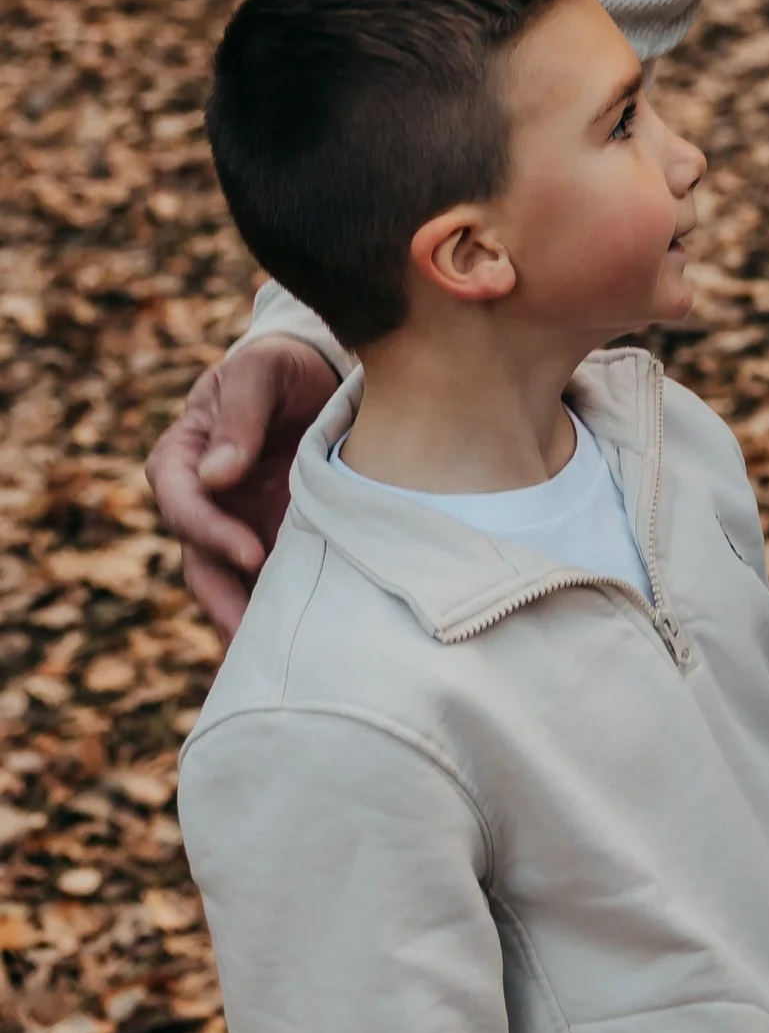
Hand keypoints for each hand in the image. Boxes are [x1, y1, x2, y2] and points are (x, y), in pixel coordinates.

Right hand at [146, 340, 338, 638]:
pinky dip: (282, 617)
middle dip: (225, 605)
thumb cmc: (280, 366)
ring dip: (250, 625)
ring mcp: (238, 528)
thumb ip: (240, 412)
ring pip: (233, 587)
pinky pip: (273, 586)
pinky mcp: (277, 544)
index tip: (251, 553)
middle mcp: (204, 504)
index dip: (210, 532)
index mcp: (183, 460)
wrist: (322, 375)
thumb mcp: (261, 370)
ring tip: (278, 666)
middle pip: (202, 563)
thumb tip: (217, 474)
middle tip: (253, 641)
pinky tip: (305, 652)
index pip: (183, 505)